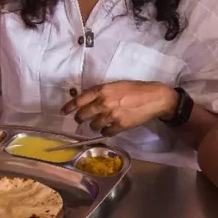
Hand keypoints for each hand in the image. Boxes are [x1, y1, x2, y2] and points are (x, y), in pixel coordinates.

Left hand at [61, 81, 176, 135]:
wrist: (154, 98)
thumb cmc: (135, 89)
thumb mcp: (115, 85)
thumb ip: (101, 92)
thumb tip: (89, 101)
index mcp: (102, 90)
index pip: (80, 99)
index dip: (70, 106)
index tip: (63, 111)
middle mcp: (104, 103)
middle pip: (84, 115)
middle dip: (80, 118)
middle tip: (80, 120)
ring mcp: (111, 115)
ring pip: (93, 125)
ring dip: (94, 125)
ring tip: (99, 123)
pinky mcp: (119, 126)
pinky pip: (105, 132)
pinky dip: (105, 131)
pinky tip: (109, 128)